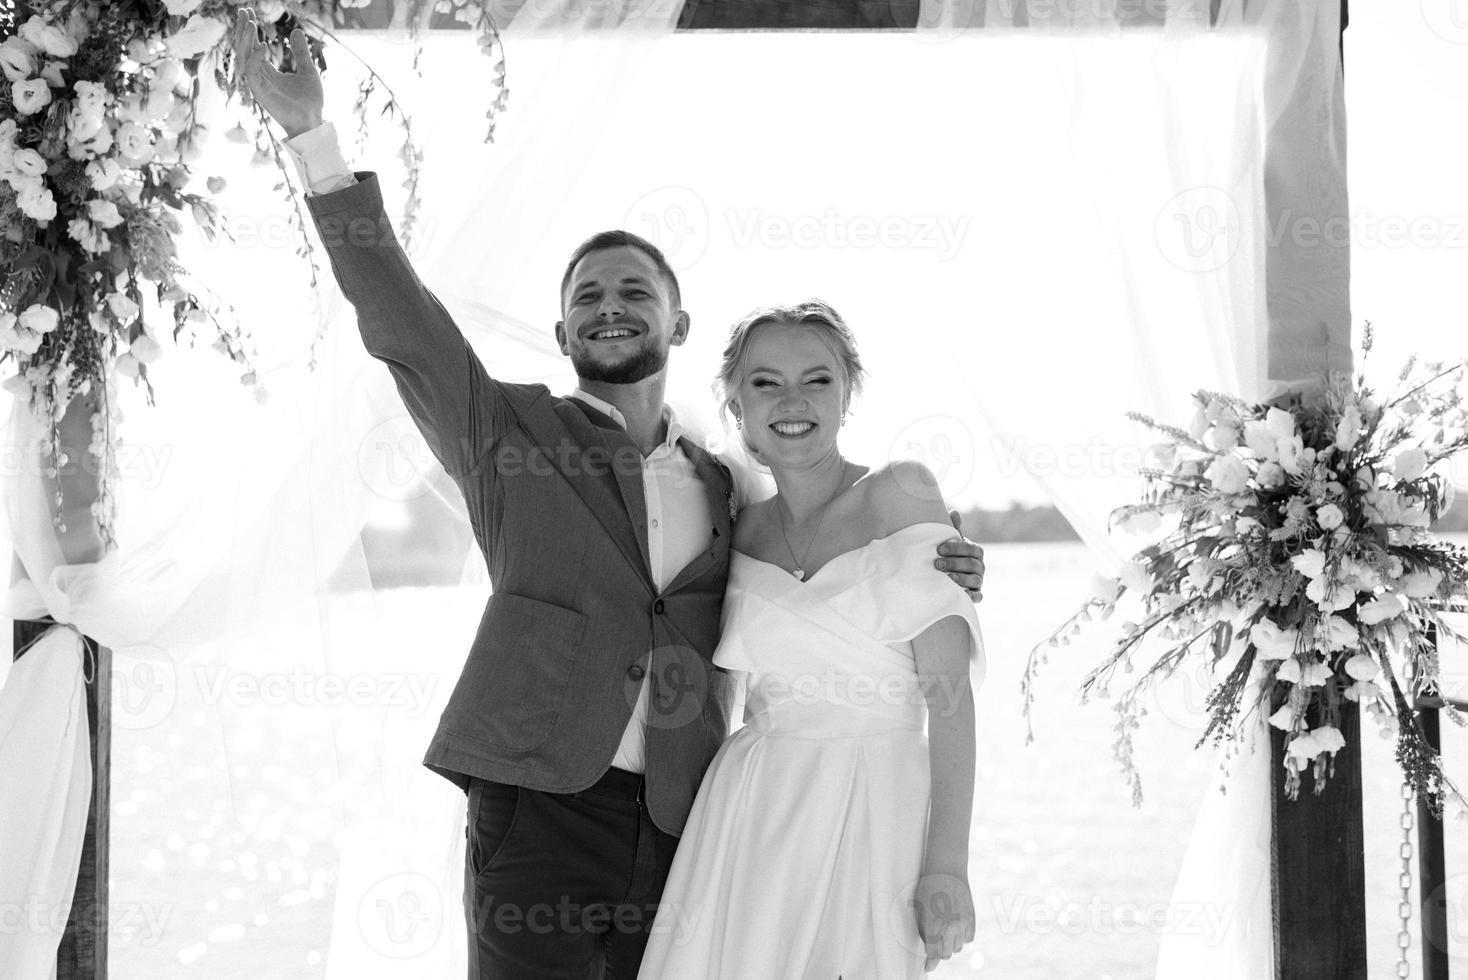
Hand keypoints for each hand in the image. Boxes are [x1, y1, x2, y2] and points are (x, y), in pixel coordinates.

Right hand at [231, 9, 323, 138]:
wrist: (313, 121)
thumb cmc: (310, 101)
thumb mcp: (308, 70)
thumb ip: (300, 52)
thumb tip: (296, 30)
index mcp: (267, 72)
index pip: (253, 47)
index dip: (250, 30)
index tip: (250, 12)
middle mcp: (259, 77)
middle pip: (244, 49)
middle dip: (242, 30)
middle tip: (243, 10)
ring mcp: (258, 85)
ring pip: (243, 58)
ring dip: (245, 40)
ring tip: (250, 22)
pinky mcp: (260, 93)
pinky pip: (251, 72)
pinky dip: (255, 58)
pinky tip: (262, 45)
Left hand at [912, 870, 974, 971]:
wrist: (947, 869)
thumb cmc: (928, 887)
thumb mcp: (920, 909)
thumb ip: (925, 930)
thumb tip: (928, 946)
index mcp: (934, 925)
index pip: (934, 954)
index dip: (930, 961)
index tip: (928, 967)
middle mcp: (951, 927)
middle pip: (947, 953)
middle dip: (939, 951)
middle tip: (934, 942)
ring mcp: (963, 923)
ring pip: (958, 947)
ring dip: (950, 944)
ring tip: (944, 931)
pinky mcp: (972, 918)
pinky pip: (968, 938)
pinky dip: (961, 937)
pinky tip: (955, 927)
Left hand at [936, 509, 984, 601]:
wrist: (952, 575)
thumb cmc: (952, 554)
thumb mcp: (953, 542)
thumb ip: (953, 529)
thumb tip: (954, 512)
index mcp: (976, 552)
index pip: (971, 549)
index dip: (956, 549)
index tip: (939, 549)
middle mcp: (980, 566)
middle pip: (973, 565)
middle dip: (955, 563)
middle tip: (937, 564)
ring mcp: (979, 581)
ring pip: (975, 580)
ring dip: (961, 579)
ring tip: (947, 578)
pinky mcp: (976, 594)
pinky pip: (978, 596)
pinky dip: (971, 596)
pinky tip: (961, 594)